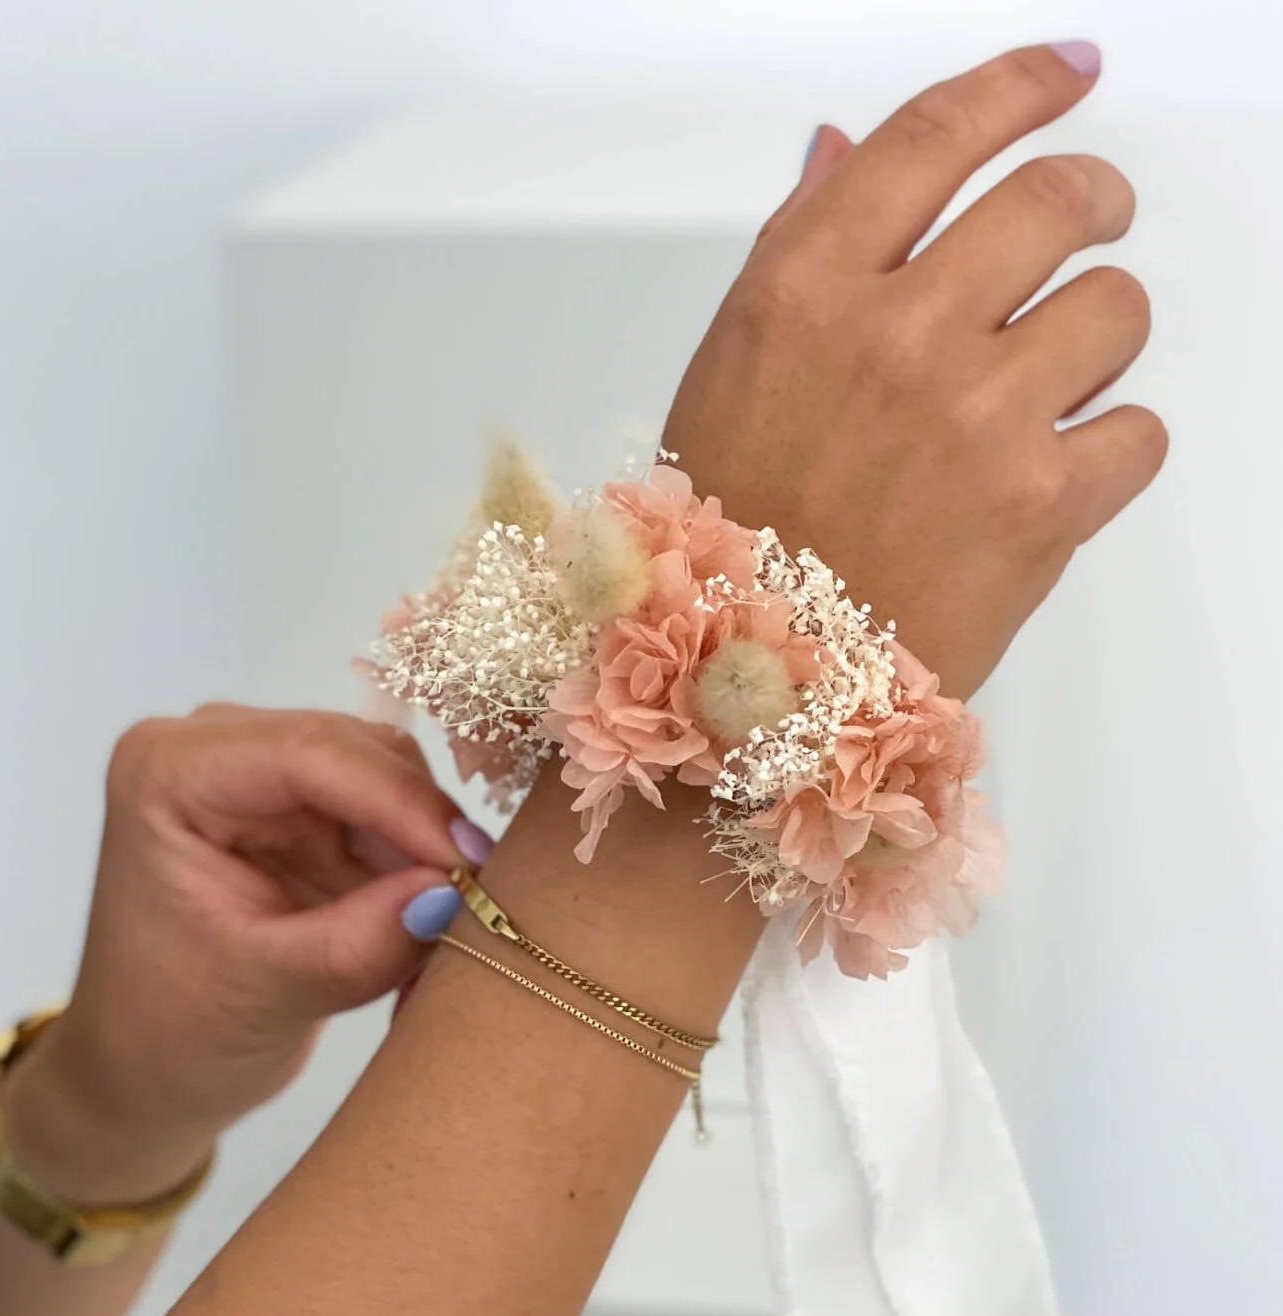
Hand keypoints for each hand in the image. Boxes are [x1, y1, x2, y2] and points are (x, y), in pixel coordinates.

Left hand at [0, 708, 481, 1202]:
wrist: (144, 1072)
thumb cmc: (167, 1035)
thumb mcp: (261, 994)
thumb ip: (355, 944)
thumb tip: (451, 895)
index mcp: (169, 772)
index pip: (309, 753)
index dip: (400, 801)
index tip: (469, 865)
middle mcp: (216, 750)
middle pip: (358, 752)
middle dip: (423, 828)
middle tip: (478, 908)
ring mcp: (266, 777)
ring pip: (391, 779)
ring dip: (430, 853)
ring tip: (451, 932)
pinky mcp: (308, 811)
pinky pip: (395, 816)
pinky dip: (423, 870)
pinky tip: (432, 928)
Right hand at [663, 43, 1165, 697]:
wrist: (756, 690)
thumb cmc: (727, 538)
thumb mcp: (730, 378)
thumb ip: (797, 254)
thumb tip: (845, 147)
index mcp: (802, 292)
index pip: (934, 138)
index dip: (1018, 87)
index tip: (1067, 73)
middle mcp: (893, 334)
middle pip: (1054, 199)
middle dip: (1093, 202)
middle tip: (1091, 228)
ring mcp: (974, 417)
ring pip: (1116, 311)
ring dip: (1098, 340)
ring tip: (1049, 394)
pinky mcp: (1041, 506)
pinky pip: (1141, 431)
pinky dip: (1111, 451)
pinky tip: (1052, 483)